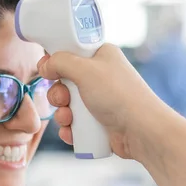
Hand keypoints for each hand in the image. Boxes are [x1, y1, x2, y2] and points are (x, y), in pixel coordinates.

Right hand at [37, 43, 165, 159]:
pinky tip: (71, 132)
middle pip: (65, 82)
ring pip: (68, 105)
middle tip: (64, 99)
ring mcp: (101, 101)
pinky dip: (70, 129)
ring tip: (69, 119)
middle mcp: (101, 77)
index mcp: (101, 57)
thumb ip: (60, 62)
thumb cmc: (118, 95)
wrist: (141, 130)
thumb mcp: (85, 70)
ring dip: (62, 113)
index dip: (57, 62)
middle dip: (58, 94)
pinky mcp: (100, 122)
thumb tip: (45, 65)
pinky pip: (76, 124)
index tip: (48, 70)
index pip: (71, 53)